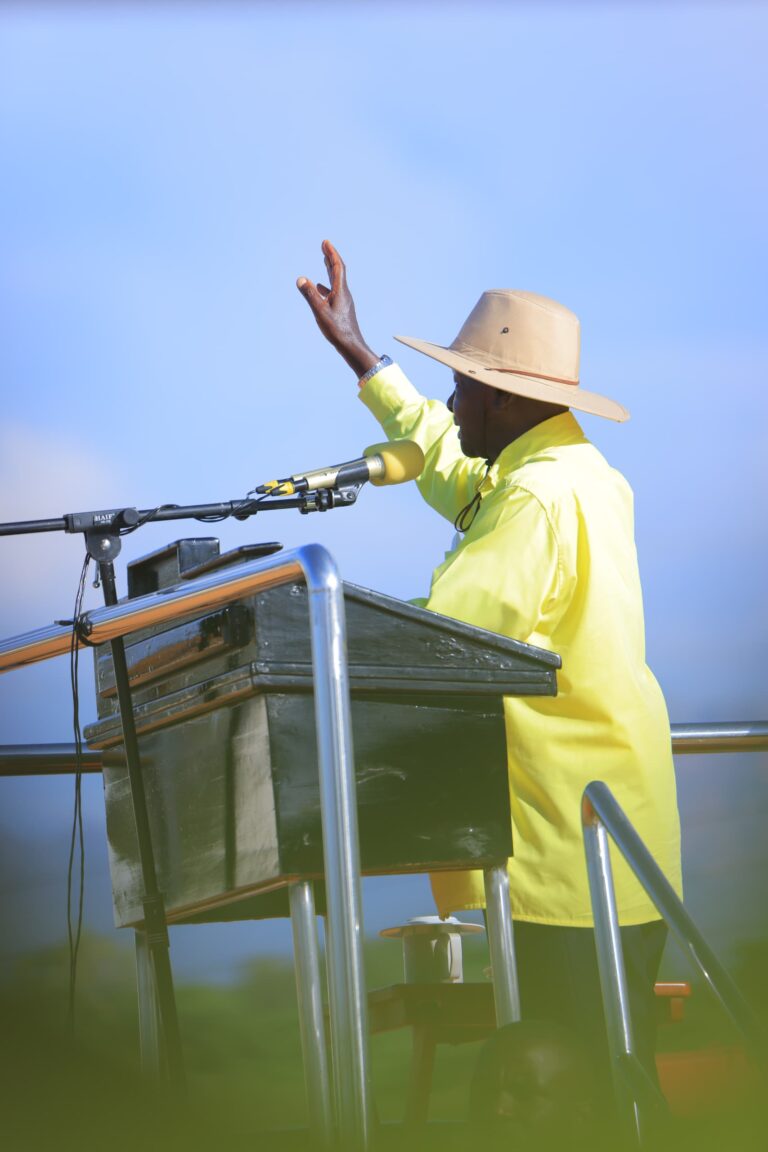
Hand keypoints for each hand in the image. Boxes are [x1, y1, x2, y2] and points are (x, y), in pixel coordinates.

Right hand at [297, 240, 378, 377]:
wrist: (351, 346)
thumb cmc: (337, 330)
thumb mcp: (320, 311)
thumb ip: (310, 295)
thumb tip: (300, 279)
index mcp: (341, 291)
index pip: (337, 267)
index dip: (331, 253)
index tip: (325, 243)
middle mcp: (344, 294)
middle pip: (338, 271)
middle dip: (331, 257)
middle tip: (325, 246)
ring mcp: (343, 301)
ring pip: (336, 281)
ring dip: (330, 269)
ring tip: (324, 260)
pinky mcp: (342, 309)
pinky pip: (334, 292)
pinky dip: (327, 285)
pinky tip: (320, 288)